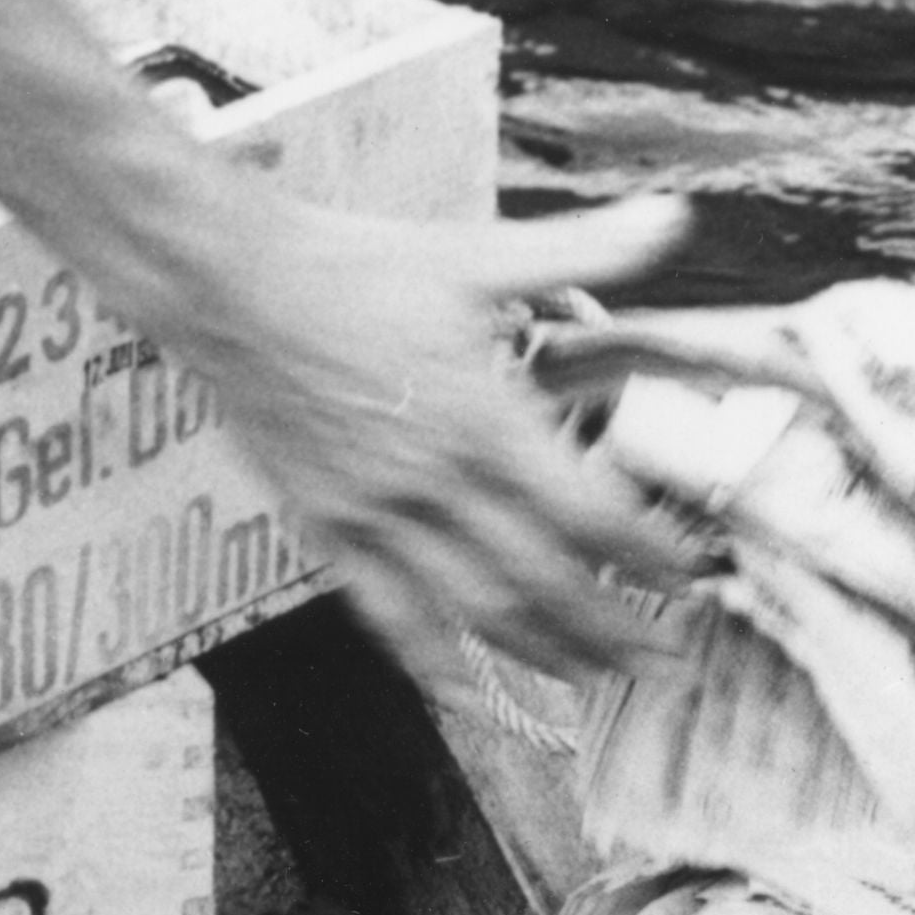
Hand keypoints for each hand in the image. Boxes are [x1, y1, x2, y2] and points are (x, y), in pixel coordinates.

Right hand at [165, 193, 706, 682]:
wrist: (228, 281)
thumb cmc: (351, 264)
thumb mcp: (475, 254)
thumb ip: (583, 249)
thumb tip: (671, 219)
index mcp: (480, 415)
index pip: (587, 511)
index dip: (645, 555)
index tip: (687, 578)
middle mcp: (434, 479)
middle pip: (543, 581)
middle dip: (612, 629)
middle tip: (663, 661)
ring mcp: (377, 513)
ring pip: (474, 610)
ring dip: (544, 655)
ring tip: (596, 679)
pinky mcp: (328, 527)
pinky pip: (386, 616)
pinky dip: (432, 664)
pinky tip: (469, 695)